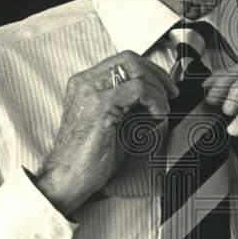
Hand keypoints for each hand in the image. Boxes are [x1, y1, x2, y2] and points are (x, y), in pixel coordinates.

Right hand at [36, 51, 177, 215]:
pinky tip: (156, 116)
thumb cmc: (88, 158)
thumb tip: (157, 98)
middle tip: (170, 95)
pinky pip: (138, 89)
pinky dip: (154, 99)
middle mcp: (84, 83)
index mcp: (85, 85)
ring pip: (135, 69)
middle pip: (129, 59)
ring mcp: (90, 92)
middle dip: (157, 75)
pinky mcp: (100, 106)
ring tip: (161, 111)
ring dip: (157, 89)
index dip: (149, 70)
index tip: (165, 88)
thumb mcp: (114, 124)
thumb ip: (131, 107)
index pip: (122, 61)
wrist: (68, 179)